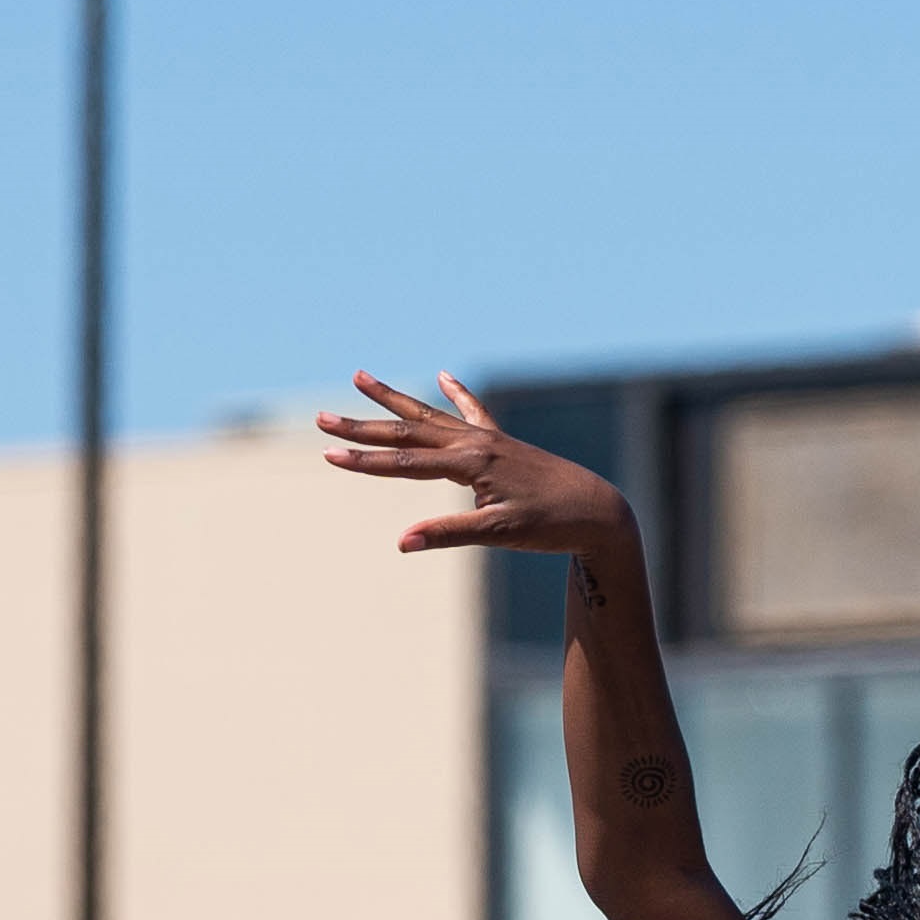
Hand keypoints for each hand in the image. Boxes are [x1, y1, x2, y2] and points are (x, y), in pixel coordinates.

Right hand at [321, 371, 637, 560]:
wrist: (598, 511)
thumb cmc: (550, 526)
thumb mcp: (498, 535)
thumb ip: (448, 535)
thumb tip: (402, 542)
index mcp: (469, 464)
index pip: (404, 462)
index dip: (364, 463)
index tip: (327, 456)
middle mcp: (474, 443)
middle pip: (406, 431)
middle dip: (362, 426)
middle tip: (320, 417)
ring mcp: (488, 439)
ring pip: (430, 416)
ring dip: (394, 399)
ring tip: (360, 376)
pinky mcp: (503, 443)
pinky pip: (474, 411)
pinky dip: (457, 394)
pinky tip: (445, 376)